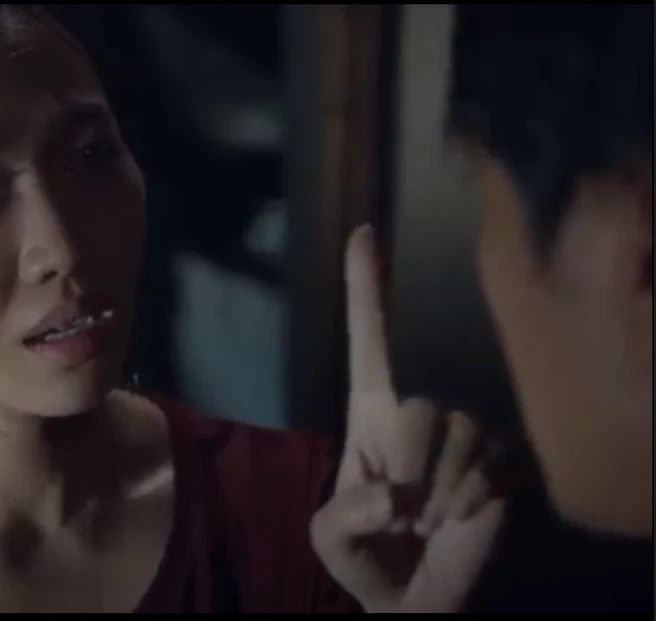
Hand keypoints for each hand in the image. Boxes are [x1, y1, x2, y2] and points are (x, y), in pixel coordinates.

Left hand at [309, 225, 505, 612]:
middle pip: (420, 403)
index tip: (363, 232)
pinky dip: (469, 502)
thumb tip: (388, 495)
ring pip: (460, 432)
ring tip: (429, 519)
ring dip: (439, 491)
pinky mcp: (503, 460)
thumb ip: (342, 518)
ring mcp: (467, 432)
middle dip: (406, 466)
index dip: (367, 288)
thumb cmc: (366, 556)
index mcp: (371, 411)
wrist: (416, 597)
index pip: (370, 340)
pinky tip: (460, 518)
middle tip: (401, 511)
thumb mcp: (329, 540)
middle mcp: (421, 409)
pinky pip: (493, 464)